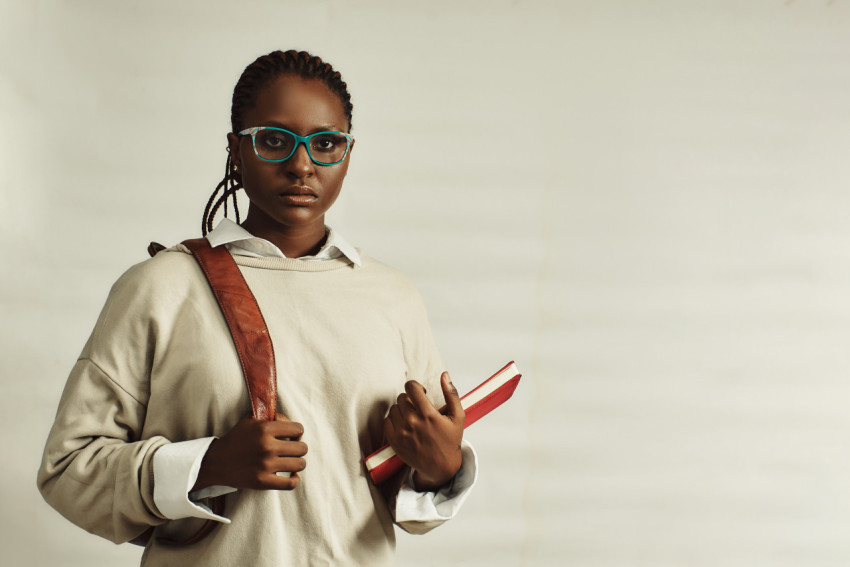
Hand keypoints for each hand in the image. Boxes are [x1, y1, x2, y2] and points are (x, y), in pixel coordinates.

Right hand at [193, 414, 306, 490]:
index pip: (298, 429)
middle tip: (291, 450)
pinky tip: (291, 475)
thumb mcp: (250, 420)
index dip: (297, 432)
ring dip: (298, 463)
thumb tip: (288, 420)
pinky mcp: (263, 482)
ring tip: (290, 462)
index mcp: (265, 428)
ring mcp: (266, 465)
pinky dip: (295, 480)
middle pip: (302, 448)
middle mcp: (267, 446)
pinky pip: (291, 484)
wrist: (216, 462)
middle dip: (299, 448)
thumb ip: (270, 416)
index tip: (291, 437)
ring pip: (300, 464)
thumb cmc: (236, 439)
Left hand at [384, 372, 464, 490]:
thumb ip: (451, 393)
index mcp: (428, 414)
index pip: (411, 387)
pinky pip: (387, 421)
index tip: (420, 392)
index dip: (415, 386)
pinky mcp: (394, 441)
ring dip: (402, 409)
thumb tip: (444, 374)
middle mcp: (413, 422)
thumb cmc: (450, 440)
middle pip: (402, 397)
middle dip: (410, 398)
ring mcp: (402, 433)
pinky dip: (394, 420)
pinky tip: (405, 425)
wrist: (440, 467)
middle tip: (419, 407)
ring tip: (413, 417)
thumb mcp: (458, 416)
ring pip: (394, 408)